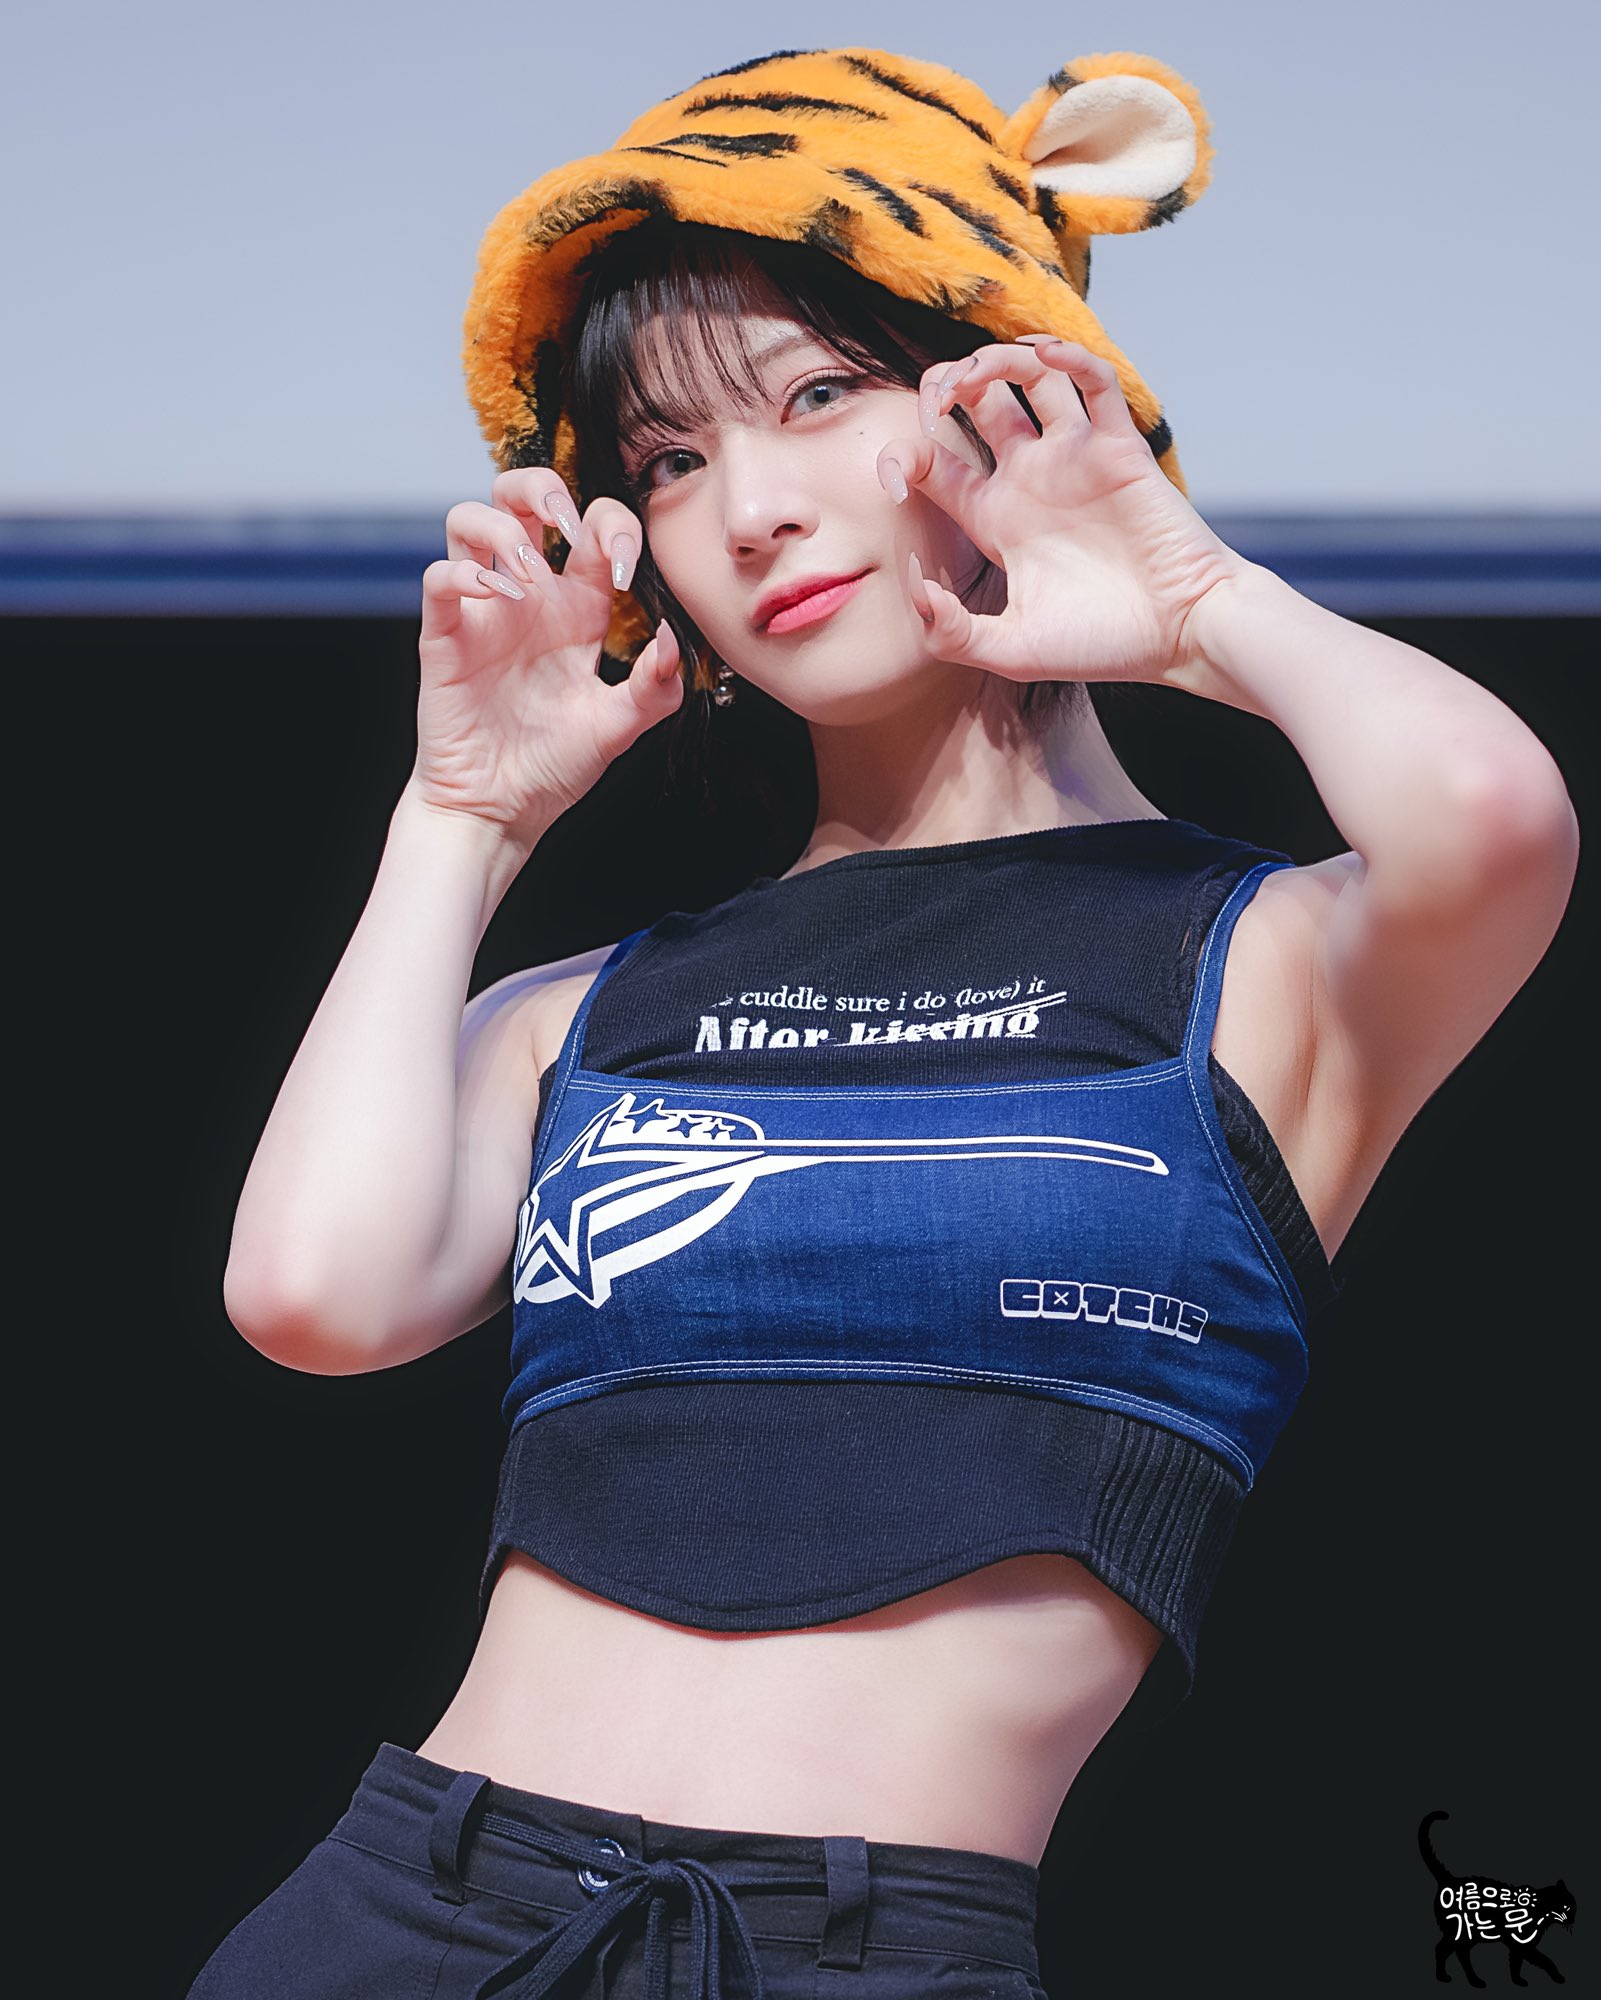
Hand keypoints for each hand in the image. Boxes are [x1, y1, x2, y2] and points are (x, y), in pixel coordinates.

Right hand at [413, 469, 682, 843]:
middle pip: (520, 497)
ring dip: (501, 528)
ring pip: (468, 520)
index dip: (612, 527)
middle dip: (543, 488)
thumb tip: (671, 639)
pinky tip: (497, 598)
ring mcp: (483, 612)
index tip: (625, 569)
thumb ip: (655, 687)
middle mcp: (528, 598)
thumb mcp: (618, 728)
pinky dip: (464, 574)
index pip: (591, 529)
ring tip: (526, 572)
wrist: (500, 810)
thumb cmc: (552, 766)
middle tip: (564, 527)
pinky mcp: (445, 636)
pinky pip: (438, 578)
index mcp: (576, 608)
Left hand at [881, 339, 1249, 684]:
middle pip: (977, 403)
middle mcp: (1031, 478)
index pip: (935, 464)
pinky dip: (1069, 358)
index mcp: (996, 518)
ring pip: (1031, 377)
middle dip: (945, 386)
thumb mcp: (1012, 651)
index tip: (893, 475)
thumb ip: (952, 632)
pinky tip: (1044, 356)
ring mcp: (1075, 457)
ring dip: (997, 360)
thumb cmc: (1102, 645)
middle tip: (933, 401)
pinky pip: (1094, 382)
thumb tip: (915, 586)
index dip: (904, 455)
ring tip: (974, 374)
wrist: (1180, 636)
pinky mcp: (1119, 447)